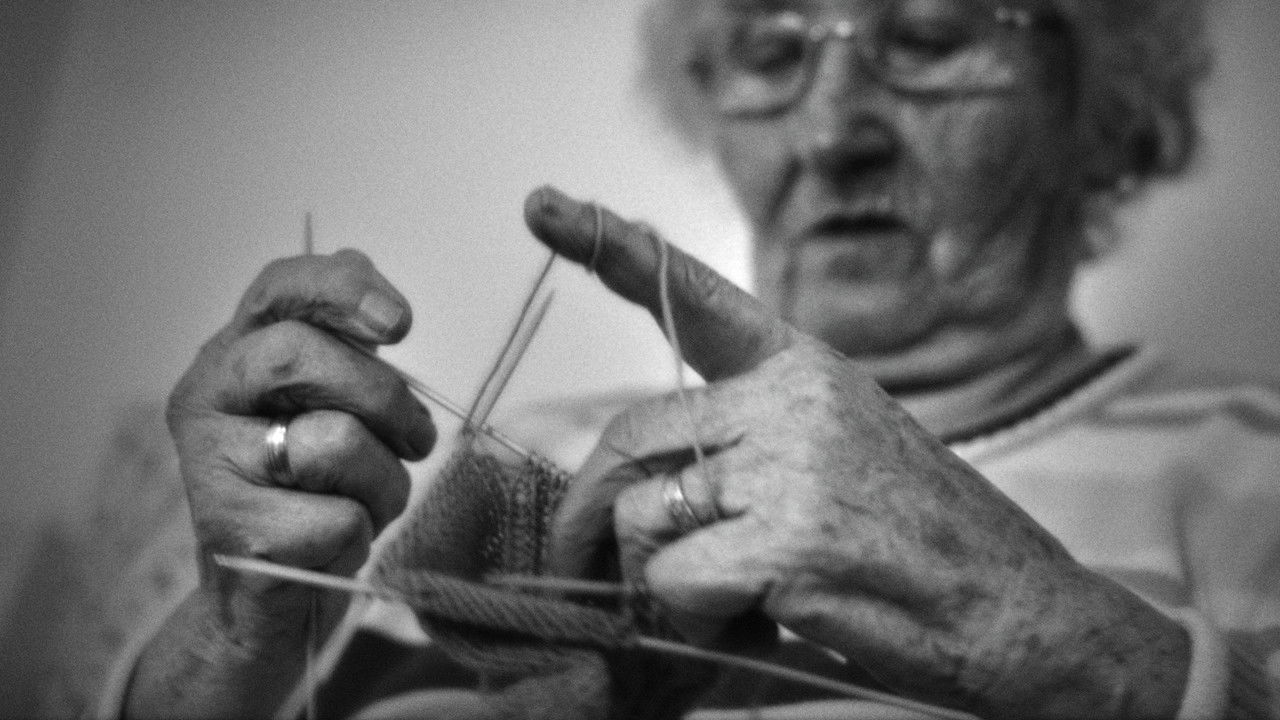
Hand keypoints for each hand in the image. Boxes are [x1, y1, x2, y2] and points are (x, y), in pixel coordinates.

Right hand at [135, 249, 434, 715]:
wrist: (270, 600)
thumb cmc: (314, 489)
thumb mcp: (333, 406)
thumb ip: (347, 345)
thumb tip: (370, 285)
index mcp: (235, 352)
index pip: (279, 288)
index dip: (342, 290)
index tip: (400, 324)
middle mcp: (206, 396)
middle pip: (301, 356)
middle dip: (385, 397)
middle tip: (416, 439)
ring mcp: (210, 465)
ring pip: (336, 441)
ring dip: (384, 480)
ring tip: (365, 500)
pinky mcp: (233, 532)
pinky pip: (341, 516)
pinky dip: (362, 533)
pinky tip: (332, 543)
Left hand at [523, 186, 1189, 718]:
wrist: (1025, 612)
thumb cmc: (925, 543)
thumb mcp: (840, 458)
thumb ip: (743, 450)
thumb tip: (630, 490)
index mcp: (806, 368)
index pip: (694, 298)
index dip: (611, 249)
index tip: (545, 207)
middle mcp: (795, 400)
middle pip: (630, 435)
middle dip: (588, 510)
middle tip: (580, 560)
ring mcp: (794, 466)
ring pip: (642, 514)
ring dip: (655, 578)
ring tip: (724, 600)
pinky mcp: (792, 540)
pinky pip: (674, 576)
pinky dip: (691, 616)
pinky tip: (751, 620)